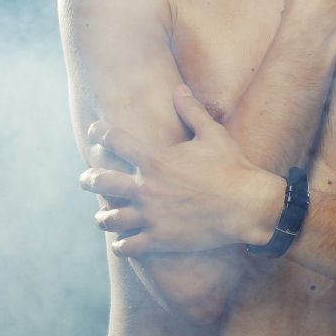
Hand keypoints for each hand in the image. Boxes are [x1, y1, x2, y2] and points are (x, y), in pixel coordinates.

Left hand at [80, 85, 282, 255]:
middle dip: (89, 178)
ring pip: (109, 218)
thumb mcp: (212, 133)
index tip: (94, 132)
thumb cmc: (232, 166)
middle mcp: (146, 188)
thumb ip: (191, 110)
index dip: (100, 134)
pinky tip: (121, 242)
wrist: (248, 205)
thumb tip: (179, 89)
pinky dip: (121, 244)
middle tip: (87, 178)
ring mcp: (151, 216)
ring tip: (103, 215)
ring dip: (103, 215)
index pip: (115, 141)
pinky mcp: (160, 239)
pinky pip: (128, 246)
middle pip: (101, 182)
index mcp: (156, 159)